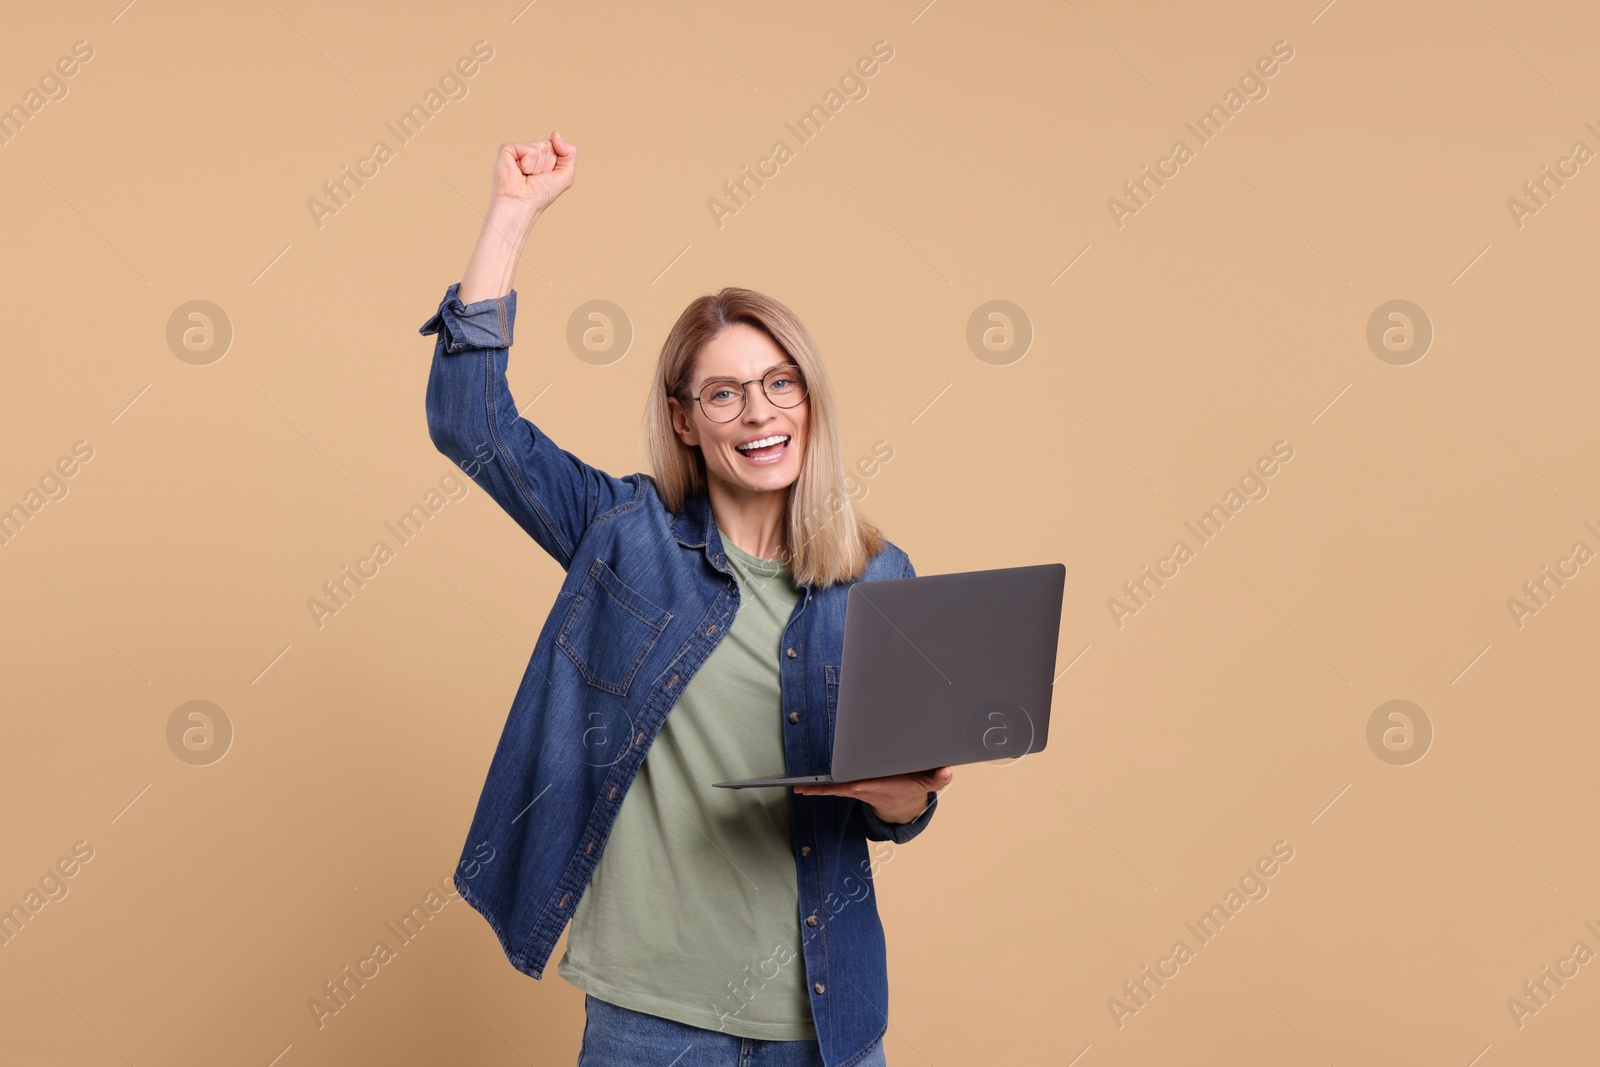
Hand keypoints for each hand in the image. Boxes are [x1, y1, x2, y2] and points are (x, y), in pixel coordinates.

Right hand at [489, 131, 576, 216]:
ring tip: (527, 176)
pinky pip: (527, 149)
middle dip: (547, 164)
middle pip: (548, 146)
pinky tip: (519, 171)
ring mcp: (518, 150)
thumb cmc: (540, 195)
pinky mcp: (507, 150)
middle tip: (535, 177)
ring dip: (537, 166)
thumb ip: (570, 153)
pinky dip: (527, 162)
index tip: (546, 176)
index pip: (557, 147)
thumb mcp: (565, 175)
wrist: (521, 203)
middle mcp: (530, 153)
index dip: (556, 163)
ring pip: (539, 147)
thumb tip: (555, 134)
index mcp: (542, 157)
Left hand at [794, 766, 953, 823]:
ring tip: (799, 787)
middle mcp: (868, 789)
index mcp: (885, 786)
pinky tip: (801, 787)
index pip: (872, 785)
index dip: (863, 785)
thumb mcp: (930, 781)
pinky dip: (817, 788)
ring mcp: (858, 790)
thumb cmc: (913, 788)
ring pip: (836, 789)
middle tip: (811, 786)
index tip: (854, 784)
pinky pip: (832, 788)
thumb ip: (939, 776)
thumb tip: (947, 770)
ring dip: (818, 788)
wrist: (902, 805)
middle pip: (847, 787)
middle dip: (831, 787)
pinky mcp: (851, 788)